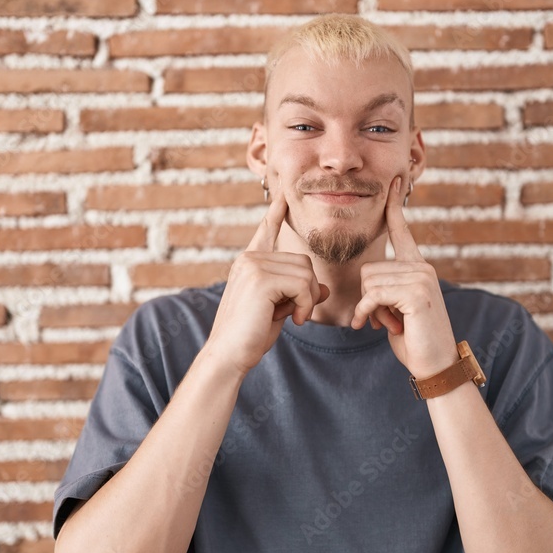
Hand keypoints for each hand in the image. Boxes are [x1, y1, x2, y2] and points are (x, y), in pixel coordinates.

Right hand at [204, 185, 329, 376]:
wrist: (228, 355)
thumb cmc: (250, 336)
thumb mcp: (279, 311)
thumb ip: (297, 294)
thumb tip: (323, 287)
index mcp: (249, 264)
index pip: (266, 232)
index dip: (275, 214)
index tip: (282, 197)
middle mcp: (249, 259)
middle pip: (302, 261)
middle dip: (308, 289)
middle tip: (298, 313)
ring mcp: (252, 266)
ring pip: (305, 271)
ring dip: (308, 299)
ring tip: (294, 317)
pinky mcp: (260, 279)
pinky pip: (302, 284)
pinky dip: (306, 304)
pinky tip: (294, 319)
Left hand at [350, 177, 457, 377]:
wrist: (436, 365)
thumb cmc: (413, 339)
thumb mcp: (396, 308)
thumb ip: (386, 289)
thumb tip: (369, 281)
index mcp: (418, 267)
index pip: (402, 230)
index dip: (395, 206)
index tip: (394, 180)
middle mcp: (422, 267)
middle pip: (369, 268)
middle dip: (368, 297)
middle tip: (385, 318)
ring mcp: (422, 278)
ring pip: (369, 281)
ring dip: (369, 308)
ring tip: (388, 323)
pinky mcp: (416, 293)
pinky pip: (373, 295)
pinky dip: (366, 312)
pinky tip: (372, 326)